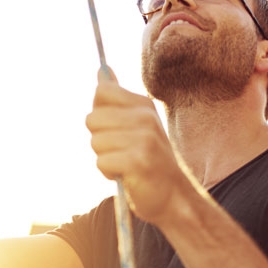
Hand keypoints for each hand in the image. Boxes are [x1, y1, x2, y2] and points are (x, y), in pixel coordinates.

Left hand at [84, 74, 192, 224]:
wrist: (174, 197)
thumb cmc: (149, 161)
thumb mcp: (137, 124)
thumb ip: (117, 98)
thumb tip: (102, 70)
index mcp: (144, 105)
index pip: (102, 92)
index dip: (101, 114)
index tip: (116, 129)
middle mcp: (146, 117)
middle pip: (93, 119)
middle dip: (100, 139)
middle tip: (123, 152)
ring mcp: (144, 139)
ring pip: (96, 142)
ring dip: (105, 158)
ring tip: (126, 164)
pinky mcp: (138, 161)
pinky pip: (102, 162)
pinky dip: (109, 172)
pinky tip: (126, 176)